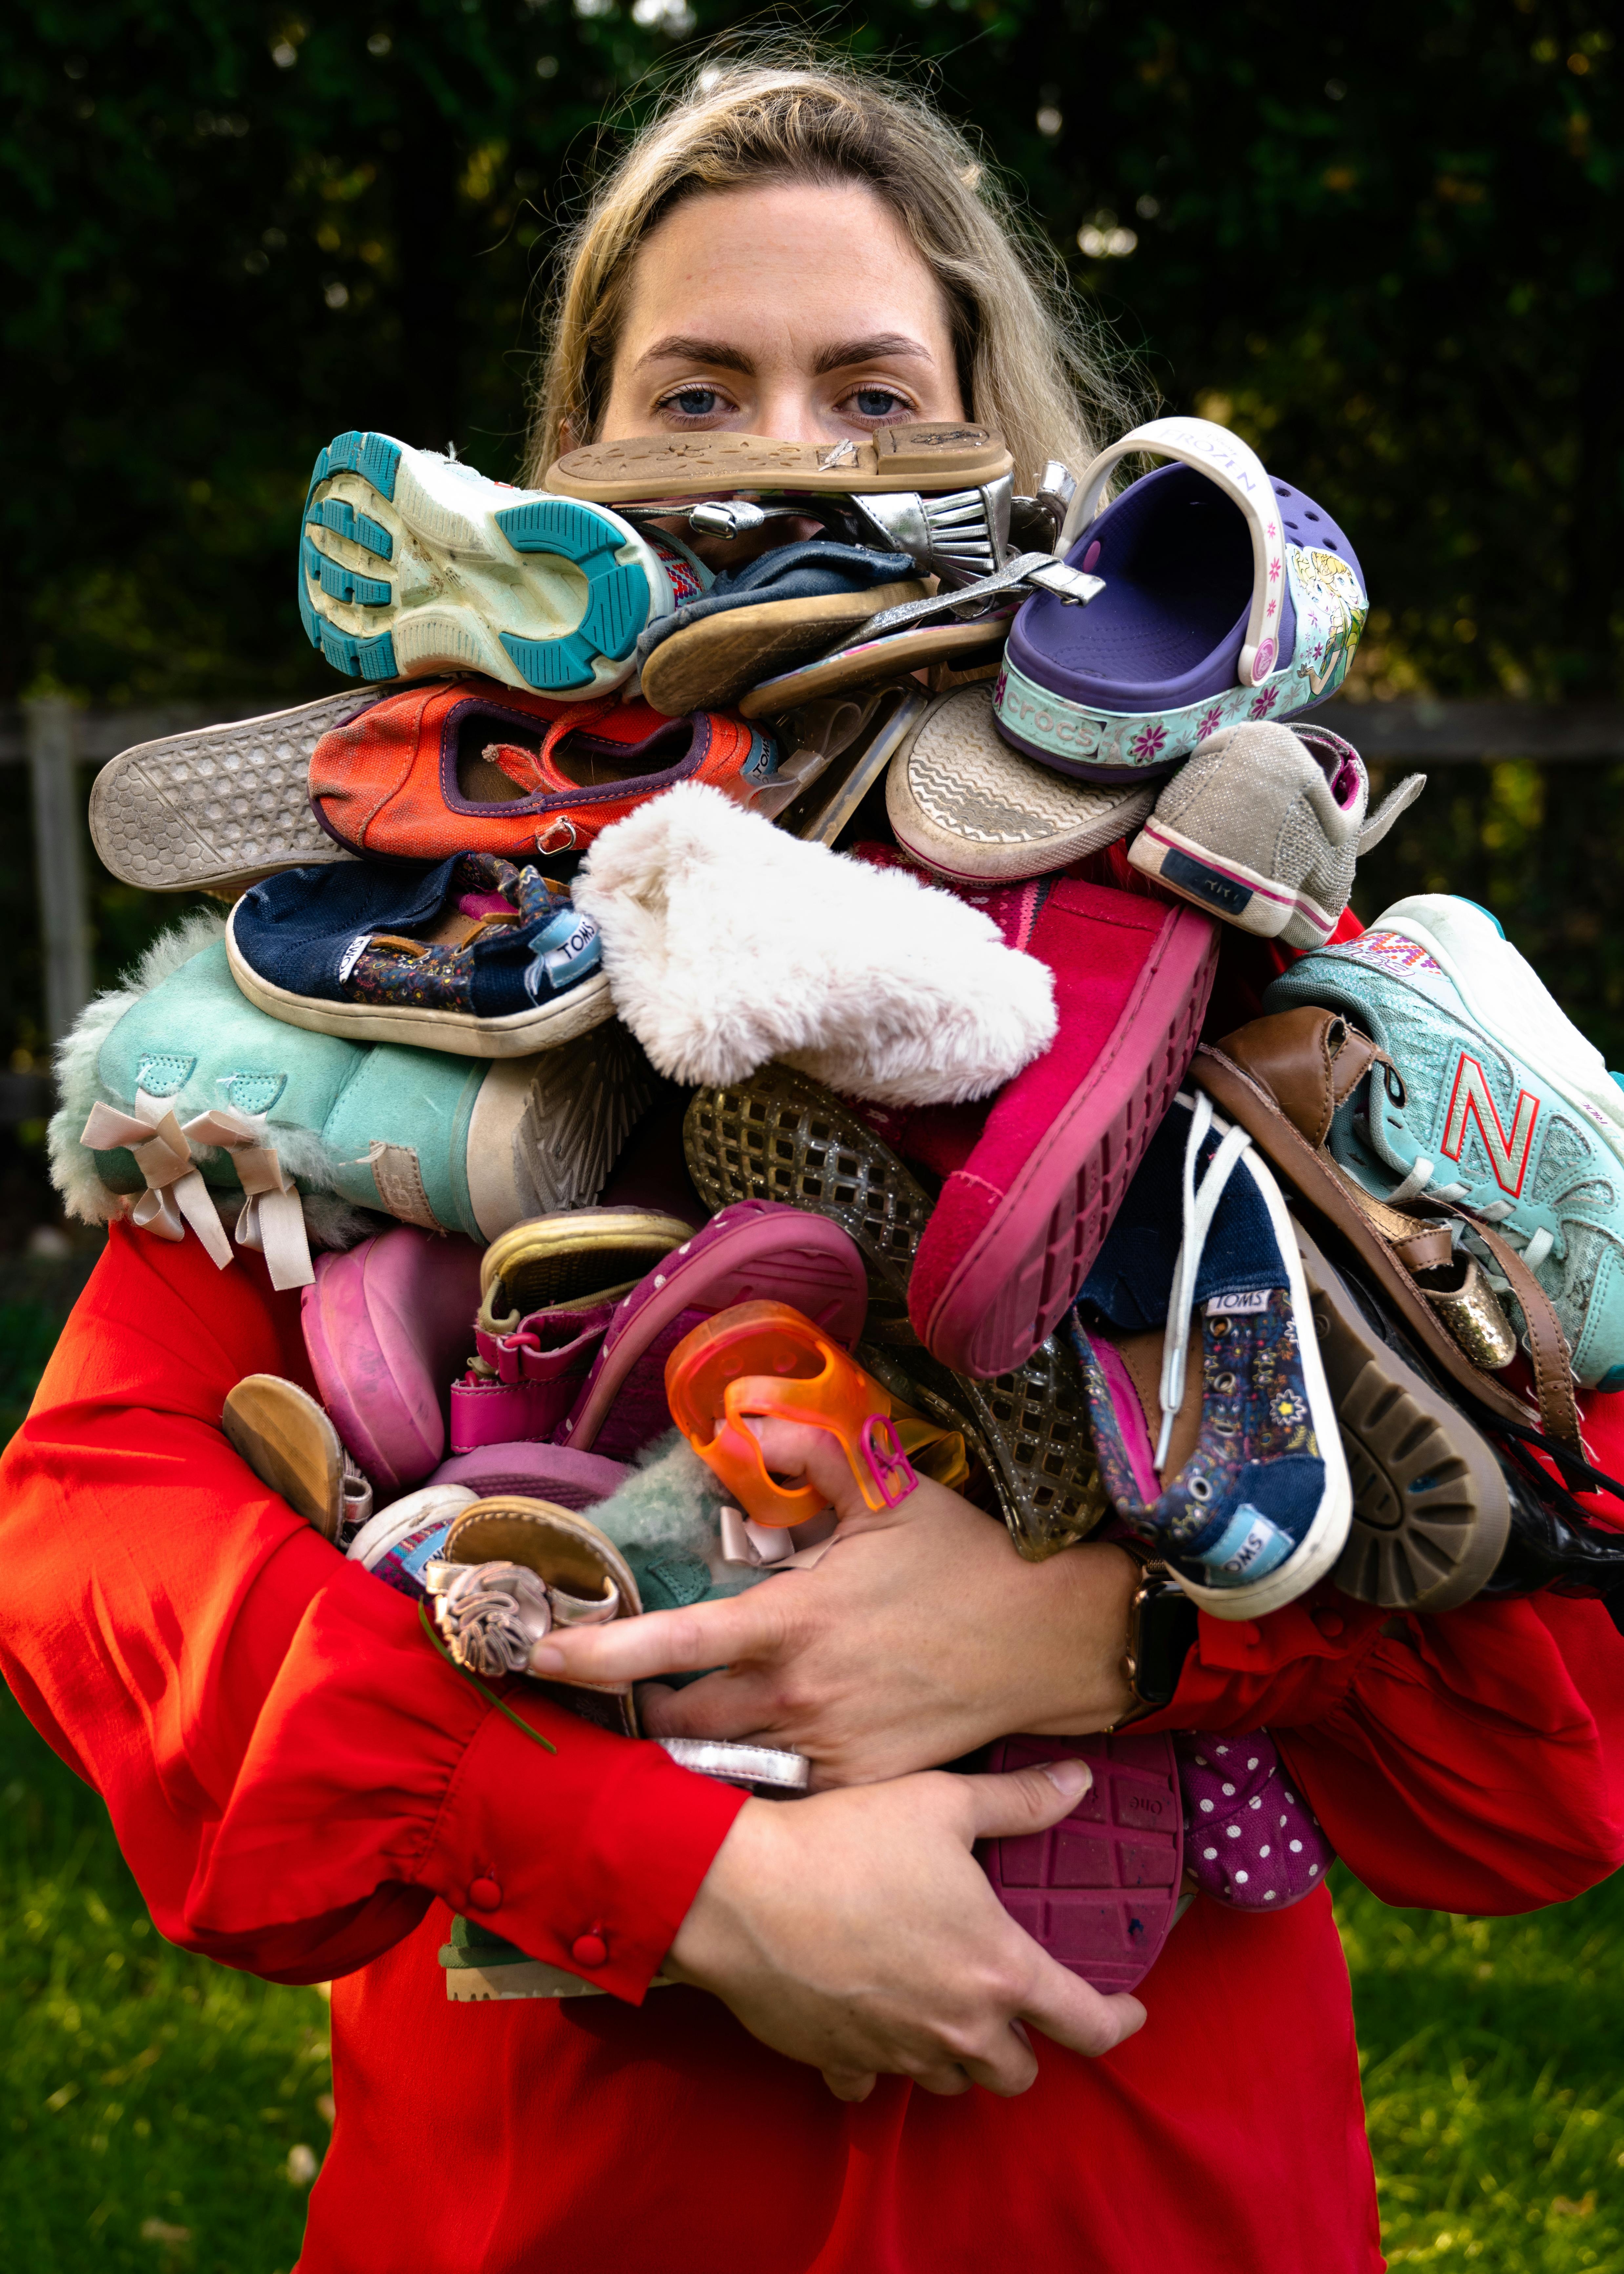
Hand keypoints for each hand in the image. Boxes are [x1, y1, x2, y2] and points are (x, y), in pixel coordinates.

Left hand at [531, 1419, 1136, 1783]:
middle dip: (636, 1716)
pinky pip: (783, 1794)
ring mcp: (828, 1749)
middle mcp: (797, 1693)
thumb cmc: (962, 1561)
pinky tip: (751, 1759)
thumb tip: (740, 1413)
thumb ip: (809, 1449)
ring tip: (664, 1734)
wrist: (1047, 1640)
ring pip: (723, 1766)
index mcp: (791, 1621)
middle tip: (613, 1697)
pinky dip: (756, 1779)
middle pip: (676, 1724)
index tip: (531, 1657)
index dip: (592, 1654)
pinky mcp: (859, 1787)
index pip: (669, 1644)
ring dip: (688, 1752)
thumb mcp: (888, 1491)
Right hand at [665, 1753, 1145, 2099]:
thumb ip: (1020, 1802)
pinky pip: (873, 2084)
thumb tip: (1080, 1783)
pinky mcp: (840, 2062)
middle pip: (1018, 2073)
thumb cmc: (848, 1840)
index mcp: (998, 1970)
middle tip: (1016, 2006)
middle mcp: (956, 2028)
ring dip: (959, 2056)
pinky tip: (873, 2026)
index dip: (1120, 2024)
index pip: (1087, 2026)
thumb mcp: (943, 1803)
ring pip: (953, 2083)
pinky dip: (880, 2065)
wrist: (743, 1892)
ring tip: (946, 2011)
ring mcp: (897, 2053)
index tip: (1129, 2015)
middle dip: (1026, 2045)